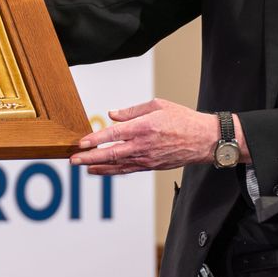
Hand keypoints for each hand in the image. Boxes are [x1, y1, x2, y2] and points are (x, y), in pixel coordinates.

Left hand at [69, 99, 243, 174]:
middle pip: (111, 154)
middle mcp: (143, 145)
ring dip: (98, 167)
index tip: (80, 143)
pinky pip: (128, 170)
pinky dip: (113, 171)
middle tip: (73, 160)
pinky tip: (102, 170)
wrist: (204, 139)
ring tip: (82, 167)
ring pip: (117, 166)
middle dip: (89, 158)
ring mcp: (147, 159)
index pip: (113, 135)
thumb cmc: (183, 119)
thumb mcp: (157, 105)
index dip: (95, 140)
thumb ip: (132, 111)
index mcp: (144, 127)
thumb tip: (112, 116)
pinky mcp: (151, 166)